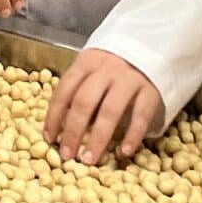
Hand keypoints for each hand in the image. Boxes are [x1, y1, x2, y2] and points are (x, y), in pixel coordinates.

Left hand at [44, 51, 164, 163]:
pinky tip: (124, 152)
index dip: (54, 116)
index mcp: (87, 63)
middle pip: (84, 102)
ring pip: (110, 110)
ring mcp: (130, 79)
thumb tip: (59, 127)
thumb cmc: (114, 63)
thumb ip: (79, 89)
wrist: (152, 43)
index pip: (64, 91)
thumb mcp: (93, 67)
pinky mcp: (151, 90)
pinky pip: (141, 115)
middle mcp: (107, 70)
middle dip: (73, 131)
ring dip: (98, 138)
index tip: (49, 139)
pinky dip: (132, 135)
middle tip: (68, 155)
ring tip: (90, 159)